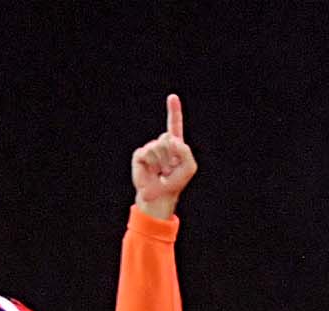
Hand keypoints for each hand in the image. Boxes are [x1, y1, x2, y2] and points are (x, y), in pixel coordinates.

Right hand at [131, 93, 195, 218]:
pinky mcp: (139, 154)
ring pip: (159, 146)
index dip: (174, 111)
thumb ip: (186, 151)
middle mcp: (162, 143)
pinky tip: (152, 171)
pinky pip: (148, 153)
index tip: (172, 97)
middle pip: (168, 138)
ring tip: (161, 171)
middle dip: (172, 155)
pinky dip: (152, 164)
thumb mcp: (189, 167)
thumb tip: (171, 140)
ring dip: (163, 162)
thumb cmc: (175, 182)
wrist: (159, 195)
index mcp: (175, 144)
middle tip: (170, 168)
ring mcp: (150, 147)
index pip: (175, 125)